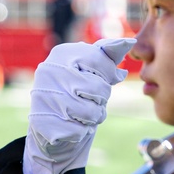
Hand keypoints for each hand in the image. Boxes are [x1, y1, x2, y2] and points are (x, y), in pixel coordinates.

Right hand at [23, 38, 134, 173]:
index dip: (108, 73)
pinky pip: (79, 131)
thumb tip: (130, 42)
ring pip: (90, 112)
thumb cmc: (76, 91)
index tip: (102, 79)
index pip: (99, 59)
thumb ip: (108, 55)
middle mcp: (50, 72)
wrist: (49, 123)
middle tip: (90, 100)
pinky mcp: (44, 123)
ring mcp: (44, 97)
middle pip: (99, 89)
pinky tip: (72, 125)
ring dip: (93, 116)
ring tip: (83, 113)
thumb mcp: (91, 70)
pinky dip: (81, 132)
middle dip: (101, 99)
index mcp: (62, 54)